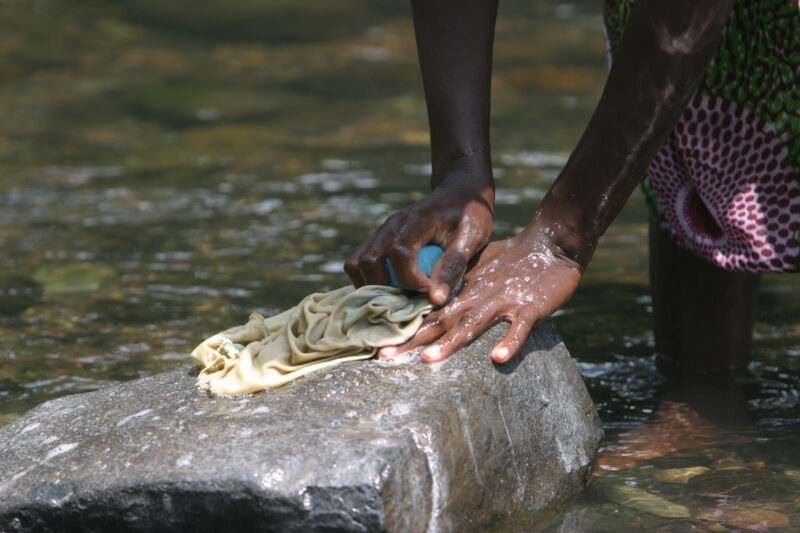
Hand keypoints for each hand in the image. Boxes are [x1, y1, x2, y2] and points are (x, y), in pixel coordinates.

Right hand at [345, 158, 493, 304]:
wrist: (459, 192)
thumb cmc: (470, 214)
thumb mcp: (472, 237)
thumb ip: (453, 266)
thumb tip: (435, 299)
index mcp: (416, 221)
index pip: (398, 254)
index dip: (410, 280)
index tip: (428, 291)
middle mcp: (392, 225)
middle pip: (368, 261)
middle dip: (386, 288)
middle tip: (410, 299)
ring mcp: (382, 231)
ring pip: (357, 263)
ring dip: (371, 286)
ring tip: (397, 297)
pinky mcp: (380, 239)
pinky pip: (360, 262)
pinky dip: (368, 280)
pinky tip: (391, 289)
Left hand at [378, 228, 581, 363]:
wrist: (551, 245)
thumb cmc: (514, 259)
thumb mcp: (480, 269)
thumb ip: (458, 285)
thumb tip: (432, 301)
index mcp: (465, 289)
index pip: (430, 311)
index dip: (405, 327)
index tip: (381, 345)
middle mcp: (478, 296)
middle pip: (441, 320)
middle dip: (413, 339)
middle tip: (386, 356)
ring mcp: (503, 303)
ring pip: (473, 324)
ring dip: (451, 342)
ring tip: (429, 359)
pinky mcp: (530, 309)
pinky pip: (519, 329)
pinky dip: (510, 342)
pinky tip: (498, 358)